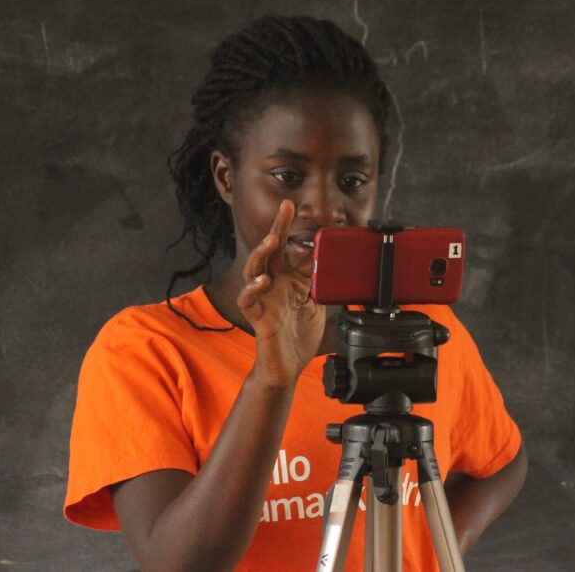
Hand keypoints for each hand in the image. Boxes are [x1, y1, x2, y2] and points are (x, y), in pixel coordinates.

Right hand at [236, 199, 325, 387]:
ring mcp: (263, 301)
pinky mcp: (258, 318)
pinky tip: (262, 281)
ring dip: (261, 254)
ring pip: (254, 270)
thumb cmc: (298, 336)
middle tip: (284, 208)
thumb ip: (316, 281)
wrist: (288, 368)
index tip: (291, 206)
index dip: (287, 228)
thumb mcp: (314, 303)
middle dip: (276, 229)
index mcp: (286, 280)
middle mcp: (272, 286)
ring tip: (270, 241)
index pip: (286, 248)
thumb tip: (326, 258)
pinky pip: (248, 300)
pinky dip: (253, 289)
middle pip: (269, 252)